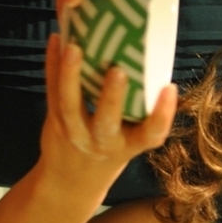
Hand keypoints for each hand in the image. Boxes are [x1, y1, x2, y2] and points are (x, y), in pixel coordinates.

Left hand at [40, 34, 178, 189]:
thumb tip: (149, 58)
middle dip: (112, 97)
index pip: (151, 134)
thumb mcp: (129, 140)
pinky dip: (52, 64)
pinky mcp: (54, 120)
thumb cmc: (110, 150)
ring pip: (70, 105)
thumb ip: (138, 109)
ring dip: (71, 74)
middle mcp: (103, 141)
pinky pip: (51, 91)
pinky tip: (55, 40)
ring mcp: (75, 131)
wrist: (70, 182)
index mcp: (129, 144)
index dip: (163, 114)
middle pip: (107, 121)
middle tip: (118, 71)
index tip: (170, 89)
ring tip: (74, 47)